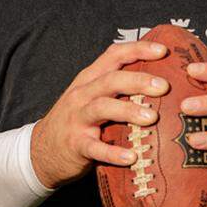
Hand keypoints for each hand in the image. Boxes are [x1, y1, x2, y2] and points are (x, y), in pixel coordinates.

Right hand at [30, 41, 169, 188]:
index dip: (138, 50)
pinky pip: (95, 147)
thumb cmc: (77, 120)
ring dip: (128, 111)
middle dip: (138, 80)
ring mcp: (77, 119)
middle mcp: (82, 95)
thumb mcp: (91, 96)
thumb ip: (117, 88)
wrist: (42, 150)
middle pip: (111, 80)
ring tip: (152, 118)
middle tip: (164, 87)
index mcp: (89, 79)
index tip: (162, 51)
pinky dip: (113, 153)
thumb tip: (161, 81)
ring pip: (102, 108)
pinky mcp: (75, 144)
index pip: (113, 55)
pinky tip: (132, 157)